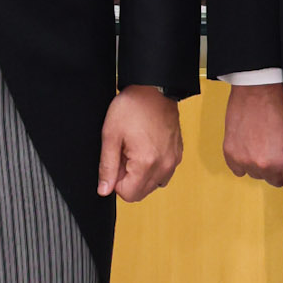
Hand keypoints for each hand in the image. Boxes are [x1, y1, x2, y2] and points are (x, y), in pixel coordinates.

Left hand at [98, 85, 182, 200]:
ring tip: (135, 150)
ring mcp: (173, 160)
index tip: (117, 161)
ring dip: (141, 174)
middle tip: (124, 154)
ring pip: (153, 184)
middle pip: (141, 192)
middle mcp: (164, 166)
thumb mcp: (111, 135)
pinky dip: (153, 167)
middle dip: (129, 179)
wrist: (155, 88)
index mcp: (146, 163)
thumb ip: (107, 166)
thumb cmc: (133, 106)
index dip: (116, 182)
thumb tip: (104, 190)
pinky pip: (163, 173)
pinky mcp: (178, 154)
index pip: (129, 195)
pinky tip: (146, 147)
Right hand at [222, 82, 282, 191]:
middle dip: (275, 168)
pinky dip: (242, 160)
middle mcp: (265, 164)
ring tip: (261, 143)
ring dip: (258, 164)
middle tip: (274, 149)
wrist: (258, 88)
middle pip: (273, 180)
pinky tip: (248, 146)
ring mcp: (245, 159)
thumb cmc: (279, 104)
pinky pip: (237, 170)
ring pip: (255, 174)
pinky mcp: (231, 153)